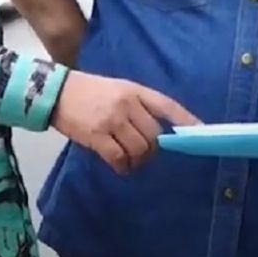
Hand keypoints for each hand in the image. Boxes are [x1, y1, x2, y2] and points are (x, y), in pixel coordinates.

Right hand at [51, 71, 200, 175]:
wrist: (56, 92)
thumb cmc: (89, 91)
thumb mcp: (117, 89)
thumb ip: (136, 106)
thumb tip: (157, 133)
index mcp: (135, 90)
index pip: (167, 106)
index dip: (186, 120)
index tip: (201, 132)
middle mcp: (127, 104)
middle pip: (154, 135)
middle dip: (153, 149)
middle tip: (144, 154)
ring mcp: (112, 120)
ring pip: (139, 149)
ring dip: (139, 160)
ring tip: (131, 162)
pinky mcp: (97, 136)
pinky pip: (119, 158)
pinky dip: (124, 167)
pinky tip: (121, 167)